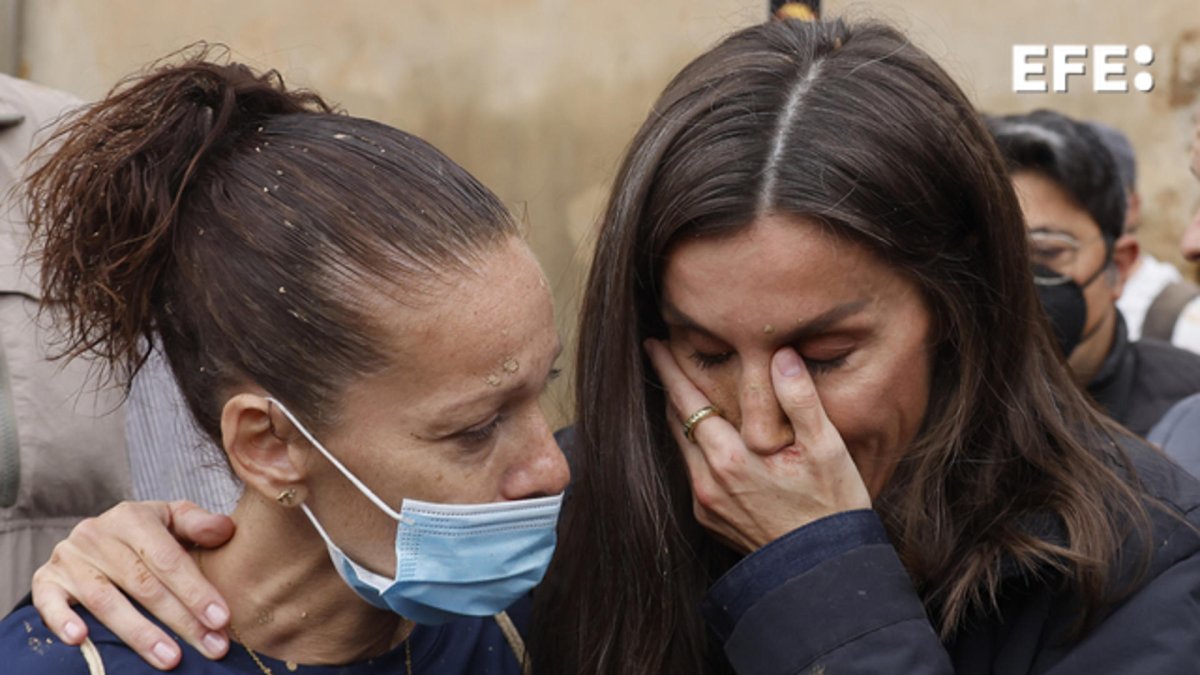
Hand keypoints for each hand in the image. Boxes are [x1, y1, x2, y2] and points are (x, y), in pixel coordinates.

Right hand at [31, 500, 235, 669]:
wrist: (96, 536)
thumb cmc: (145, 534)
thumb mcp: (172, 519)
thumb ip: (198, 524)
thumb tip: (226, 530)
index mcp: (132, 517)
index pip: (168, 558)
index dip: (196, 590)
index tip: (222, 619)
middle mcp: (97, 535)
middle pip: (143, 584)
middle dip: (180, 619)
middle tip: (211, 646)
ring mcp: (69, 558)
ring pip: (106, 600)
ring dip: (139, 633)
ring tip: (171, 658)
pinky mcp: (46, 580)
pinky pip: (49, 602)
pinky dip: (62, 620)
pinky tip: (81, 639)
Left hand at [644, 340, 870, 551]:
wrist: (822, 568)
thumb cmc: (831, 506)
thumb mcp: (826, 447)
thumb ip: (800, 398)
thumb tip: (782, 355)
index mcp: (730, 458)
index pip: (687, 401)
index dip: (669, 370)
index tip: (654, 345)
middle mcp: (707, 481)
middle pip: (677, 422)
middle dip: (670, 387)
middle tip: (663, 356)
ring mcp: (705, 503)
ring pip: (683, 447)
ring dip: (682, 418)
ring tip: (683, 391)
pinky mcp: (709, 519)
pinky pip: (692, 472)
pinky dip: (696, 449)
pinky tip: (708, 437)